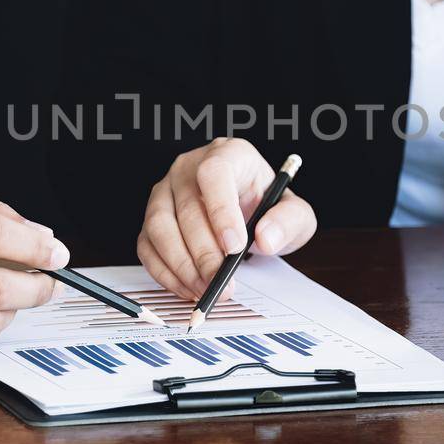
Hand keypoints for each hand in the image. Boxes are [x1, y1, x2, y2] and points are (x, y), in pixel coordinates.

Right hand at [138, 138, 316, 301]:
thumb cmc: (268, 208)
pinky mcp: (153, 218)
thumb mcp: (295, 213)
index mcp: (229, 154)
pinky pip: (147, 246)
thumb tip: (266, 237)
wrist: (250, 215)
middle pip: (186, 207)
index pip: (215, 173)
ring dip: (181, 265)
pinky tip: (189, 288)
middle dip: (204, 252)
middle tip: (221, 281)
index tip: (235, 247)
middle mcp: (190, 167)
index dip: (221, 210)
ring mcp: (166, 191)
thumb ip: (290, 222)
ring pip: (159, 227)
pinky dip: (165, 273)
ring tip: (206, 289)